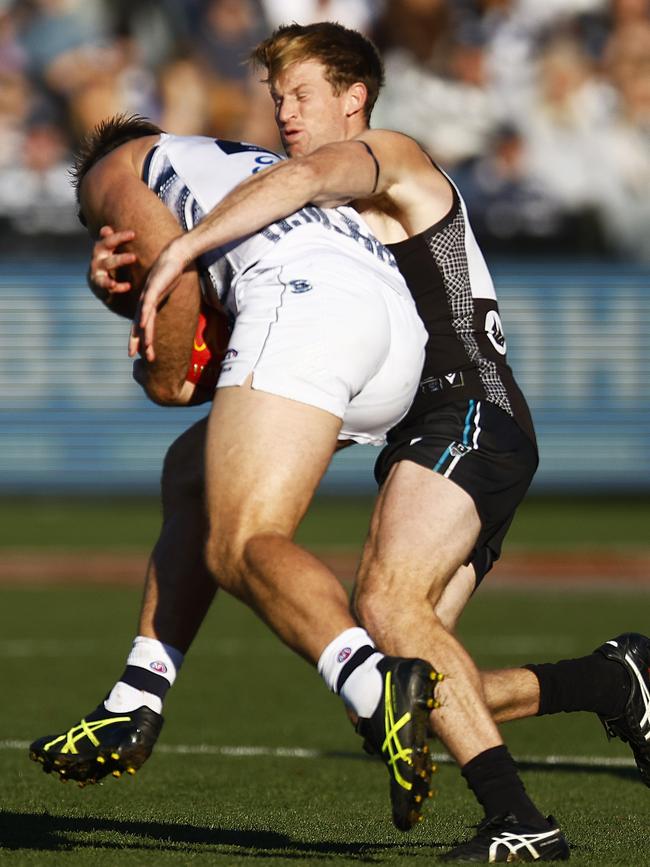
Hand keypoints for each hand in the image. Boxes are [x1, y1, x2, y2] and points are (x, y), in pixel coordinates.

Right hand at [88, 226, 136, 302]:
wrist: (98, 284)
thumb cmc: (108, 263)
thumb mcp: (109, 251)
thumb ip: (111, 240)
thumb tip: (107, 228)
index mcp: (102, 248)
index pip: (109, 239)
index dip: (119, 236)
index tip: (133, 234)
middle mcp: (97, 257)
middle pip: (105, 247)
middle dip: (118, 243)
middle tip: (135, 252)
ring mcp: (97, 270)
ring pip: (107, 264)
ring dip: (120, 260)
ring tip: (133, 258)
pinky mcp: (98, 284)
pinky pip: (107, 284)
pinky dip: (117, 286)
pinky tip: (128, 286)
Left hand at [129, 238, 187, 361]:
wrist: (173, 256)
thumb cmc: (170, 273)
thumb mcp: (164, 292)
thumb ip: (161, 303)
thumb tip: (162, 312)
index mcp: (148, 305)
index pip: (142, 326)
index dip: (140, 340)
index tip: (140, 355)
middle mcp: (145, 302)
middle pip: (139, 325)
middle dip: (136, 342)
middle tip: (132, 356)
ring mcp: (148, 296)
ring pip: (143, 318)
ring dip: (142, 333)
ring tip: (142, 346)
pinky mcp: (153, 288)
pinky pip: (148, 304)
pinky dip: (145, 315)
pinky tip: (142, 324)